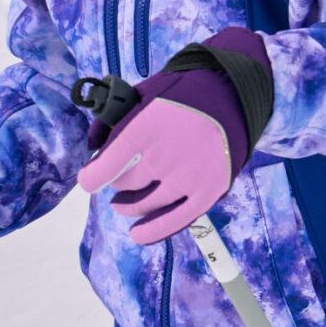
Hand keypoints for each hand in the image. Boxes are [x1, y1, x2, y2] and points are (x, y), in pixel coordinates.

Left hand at [77, 32, 271, 246]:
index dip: (92, 177)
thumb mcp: (146, 93)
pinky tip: (138, 233)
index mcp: (144, 129)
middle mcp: (163, 157)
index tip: (90, 179)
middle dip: (118, 182)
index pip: (104, 168)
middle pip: (124, 184)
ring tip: (125, 204)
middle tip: (123, 175)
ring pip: (144, 204)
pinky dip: (153, 230)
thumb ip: (116, 119)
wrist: (235, 95)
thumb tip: (94, 147)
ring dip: (130, 205)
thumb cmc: (186, 93)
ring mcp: (187, 178)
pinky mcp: (208, 192)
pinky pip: (175, 220)